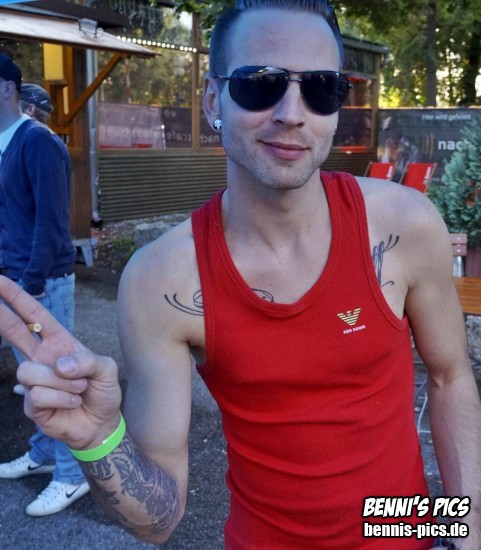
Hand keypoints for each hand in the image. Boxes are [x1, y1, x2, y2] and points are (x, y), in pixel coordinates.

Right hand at [0, 275, 121, 449]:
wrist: (102, 423)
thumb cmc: (103, 391)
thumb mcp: (106, 369)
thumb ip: (87, 361)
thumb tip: (59, 365)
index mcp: (59, 343)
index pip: (36, 316)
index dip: (18, 298)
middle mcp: (42, 358)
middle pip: (14, 332)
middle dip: (1, 316)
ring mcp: (34, 382)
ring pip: (30, 371)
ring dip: (61, 382)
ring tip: (78, 389)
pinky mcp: (31, 405)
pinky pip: (38, 396)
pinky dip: (62, 399)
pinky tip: (72, 402)